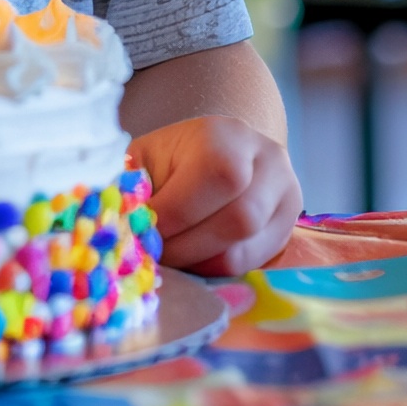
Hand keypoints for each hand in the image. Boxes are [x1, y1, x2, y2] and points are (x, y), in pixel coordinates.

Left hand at [131, 115, 301, 275]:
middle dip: (186, 245)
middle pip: (239, 219)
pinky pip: (250, 265)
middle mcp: (270, 163)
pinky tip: (192, 259)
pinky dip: (214, 270)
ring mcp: (287, 199)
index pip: (216, 177)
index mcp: (231, 135)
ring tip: (171, 255)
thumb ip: (134, 186)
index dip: (174, 213)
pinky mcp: (287, 231)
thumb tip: (119, 222)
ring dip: (198, 262)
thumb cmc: (174, 158)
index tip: (140, 230)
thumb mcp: (149, 158)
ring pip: (244, 249)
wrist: (219, 154)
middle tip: (154, 251)